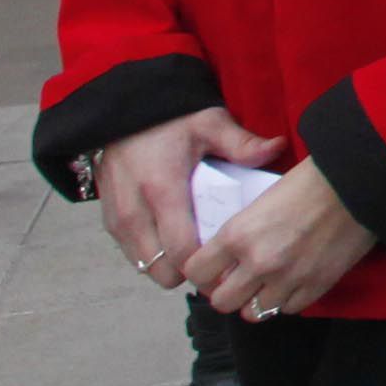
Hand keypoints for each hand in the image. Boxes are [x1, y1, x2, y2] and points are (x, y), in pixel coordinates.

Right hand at [96, 103, 276, 289]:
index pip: (183, 252)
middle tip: (215, 262)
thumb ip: (242, 143)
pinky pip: (132, 254)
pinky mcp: (109, 220)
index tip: (231, 265)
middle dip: (189, 273)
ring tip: (196, 253)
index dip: (208, 268)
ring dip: (169, 266)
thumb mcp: (209, 123)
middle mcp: (134, 211)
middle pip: (161, 269)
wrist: (121, 112)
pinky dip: (152, 255)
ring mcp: (117, 219)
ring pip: (144, 266)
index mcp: (163, 191)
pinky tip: (174, 241)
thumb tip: (277, 149)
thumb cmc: (169, 120)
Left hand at [189, 158, 375, 320]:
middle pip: (221, 302)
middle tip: (238, 281)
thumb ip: (240, 234)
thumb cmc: (309, 183)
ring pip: (253, 313)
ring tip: (267, 285)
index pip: (196, 273)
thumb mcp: (259, 202)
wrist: (358, 183)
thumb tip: (230, 258)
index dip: (201, 273)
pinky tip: (292, 281)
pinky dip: (286, 299)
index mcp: (237, 235)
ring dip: (257, 300)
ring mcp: (288, 278)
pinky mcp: (317, 286)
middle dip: (227, 293)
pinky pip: (288, 309)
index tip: (212, 270)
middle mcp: (258, 262)